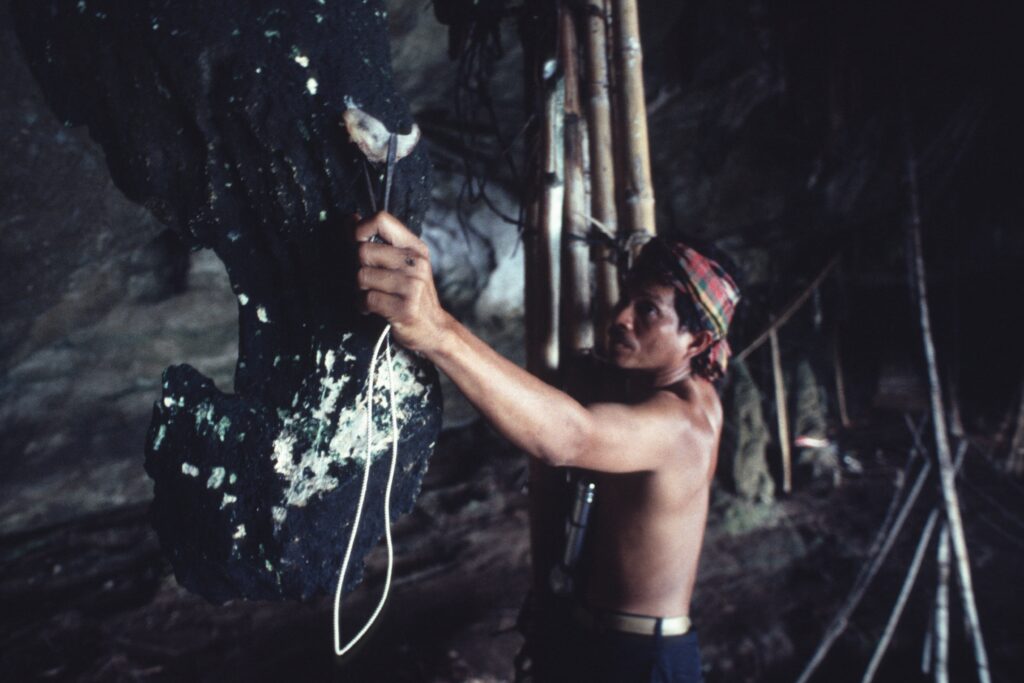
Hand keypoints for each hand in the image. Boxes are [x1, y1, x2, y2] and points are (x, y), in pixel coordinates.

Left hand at [355, 212, 451, 353]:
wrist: (433, 329)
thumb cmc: (411, 294)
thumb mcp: (403, 264)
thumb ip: (380, 242)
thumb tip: (351, 220)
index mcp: (415, 247)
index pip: (381, 220)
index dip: (360, 229)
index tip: (357, 243)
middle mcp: (415, 263)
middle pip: (363, 250)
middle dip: (358, 267)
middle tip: (368, 280)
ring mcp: (412, 286)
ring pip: (362, 276)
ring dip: (360, 289)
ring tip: (373, 295)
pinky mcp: (404, 308)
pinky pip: (368, 299)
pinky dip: (363, 306)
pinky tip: (372, 308)